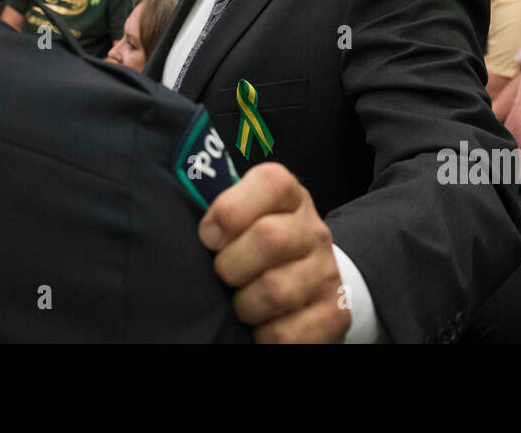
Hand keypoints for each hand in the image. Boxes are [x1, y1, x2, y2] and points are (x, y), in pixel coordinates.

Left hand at [200, 162, 349, 342]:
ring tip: (241, 303)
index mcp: (290, 197)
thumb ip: (220, 210)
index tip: (210, 236)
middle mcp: (314, 231)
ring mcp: (328, 272)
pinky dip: (262, 336)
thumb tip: (185, 207)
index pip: (271, 183)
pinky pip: (286, 333)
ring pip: (276, 289)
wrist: (306, 286)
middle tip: (223, 276)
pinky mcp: (335, 315)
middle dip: (231, 265)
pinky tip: (260, 327)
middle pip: (270, 237)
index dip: (230, 210)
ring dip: (244, 305)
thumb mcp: (242, 219)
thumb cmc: (256, 250)